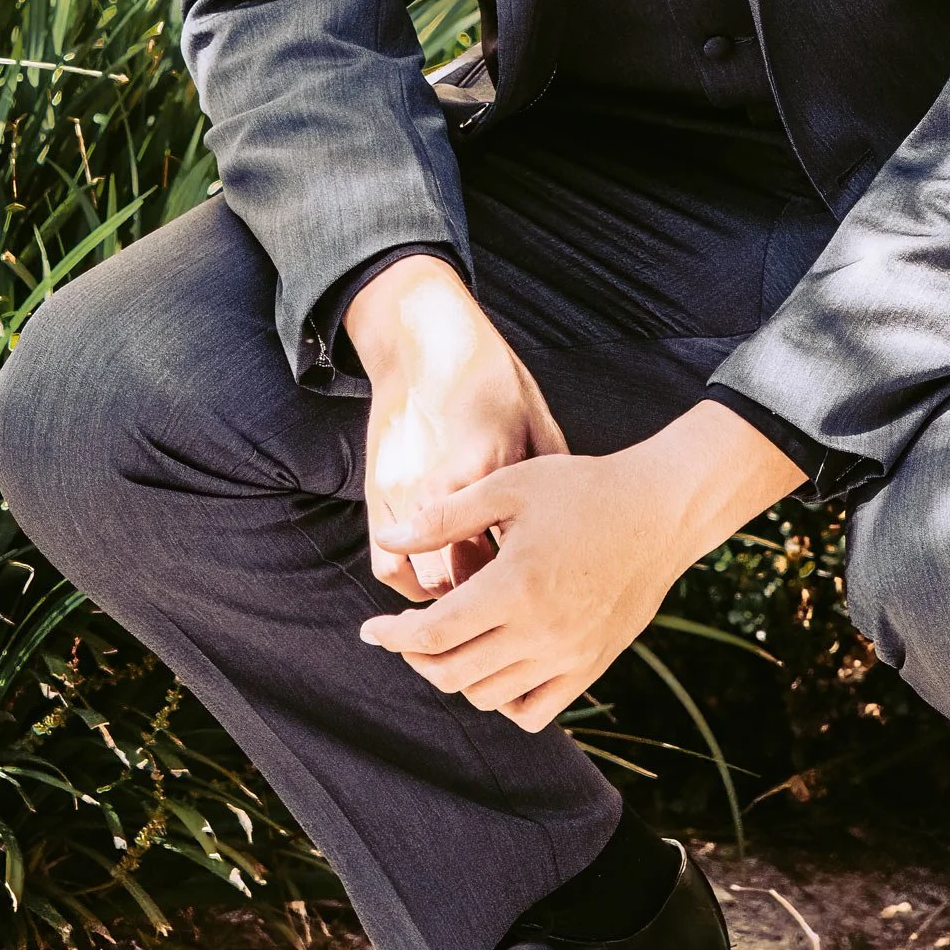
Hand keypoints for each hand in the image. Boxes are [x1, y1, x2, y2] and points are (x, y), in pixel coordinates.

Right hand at [344, 255, 566, 600]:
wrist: (423, 339)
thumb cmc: (492, 378)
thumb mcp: (536, 422)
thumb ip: (549, 477)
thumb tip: (574, 529)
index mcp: (486, 465)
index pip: (501, 554)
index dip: (519, 589)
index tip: (540, 598)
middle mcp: (436, 484)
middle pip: (458, 579)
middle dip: (482, 604)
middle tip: (509, 609)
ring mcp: (399, 492)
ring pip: (418, 578)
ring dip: (444, 597)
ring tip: (473, 598)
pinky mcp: (375, 492)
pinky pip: (385, 561)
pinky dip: (410, 580)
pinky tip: (438, 574)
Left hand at [359, 400, 803, 731]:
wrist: (660, 512)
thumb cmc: (583, 490)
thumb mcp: (509, 486)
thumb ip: (443, 517)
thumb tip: (387, 539)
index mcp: (515, 587)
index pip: (432, 634)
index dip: (391, 636)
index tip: (371, 629)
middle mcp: (541, 632)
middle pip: (451, 674)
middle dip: (416, 657)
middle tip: (407, 634)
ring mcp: (569, 656)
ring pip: (488, 698)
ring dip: (457, 676)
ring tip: (452, 643)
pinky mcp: (591, 666)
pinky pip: (535, 712)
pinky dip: (505, 701)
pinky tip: (496, 665)